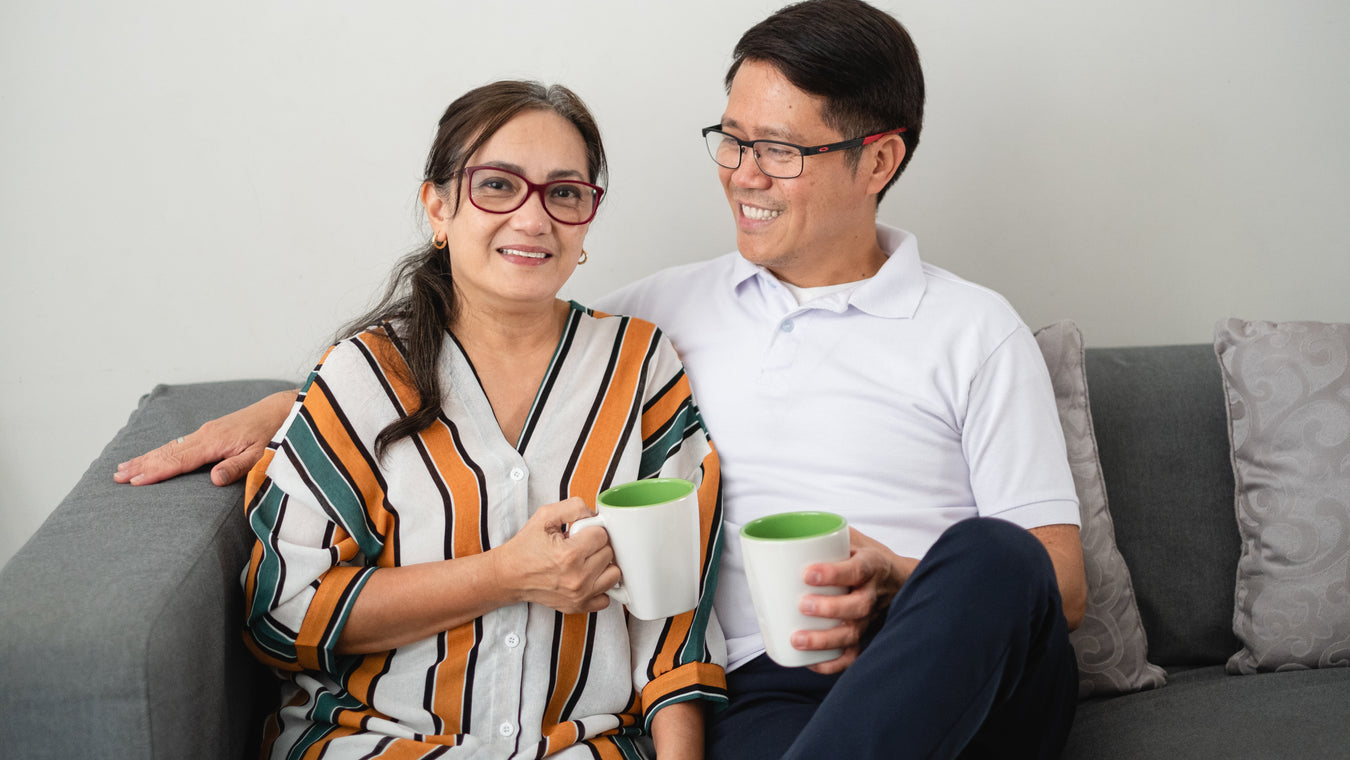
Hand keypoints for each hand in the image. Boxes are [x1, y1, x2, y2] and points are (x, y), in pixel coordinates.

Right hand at [113, 389, 296, 486]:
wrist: (279, 411)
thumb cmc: (272, 434)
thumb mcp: (260, 455)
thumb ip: (237, 467)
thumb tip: (213, 480)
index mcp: (214, 442)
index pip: (179, 460)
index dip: (156, 471)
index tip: (134, 481)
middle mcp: (205, 435)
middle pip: (167, 452)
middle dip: (141, 465)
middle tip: (116, 477)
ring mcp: (205, 433)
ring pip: (169, 447)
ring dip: (146, 458)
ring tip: (123, 468)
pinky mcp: (209, 433)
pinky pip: (178, 444)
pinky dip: (160, 452)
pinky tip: (151, 457)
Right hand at [493, 497, 620, 614]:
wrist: (509, 576)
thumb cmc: (526, 547)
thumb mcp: (545, 516)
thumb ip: (574, 507)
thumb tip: (594, 515)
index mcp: (570, 554)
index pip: (602, 535)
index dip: (591, 530)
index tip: (579, 534)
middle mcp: (577, 578)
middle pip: (609, 553)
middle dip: (596, 546)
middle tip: (579, 546)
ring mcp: (580, 595)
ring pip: (614, 575)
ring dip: (603, 566)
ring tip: (586, 561)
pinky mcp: (579, 607)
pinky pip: (606, 598)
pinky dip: (600, 588)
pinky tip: (588, 578)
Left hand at [791, 527, 916, 674]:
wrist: (900, 580)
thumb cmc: (868, 558)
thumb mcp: (855, 539)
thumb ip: (826, 535)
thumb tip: (787, 534)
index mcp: (871, 566)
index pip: (857, 570)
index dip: (834, 573)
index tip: (808, 573)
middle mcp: (873, 594)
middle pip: (857, 607)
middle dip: (829, 609)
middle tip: (803, 605)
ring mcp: (870, 618)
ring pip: (853, 634)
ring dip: (825, 641)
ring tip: (797, 639)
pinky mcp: (865, 635)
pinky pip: (852, 655)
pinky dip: (832, 664)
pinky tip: (809, 663)